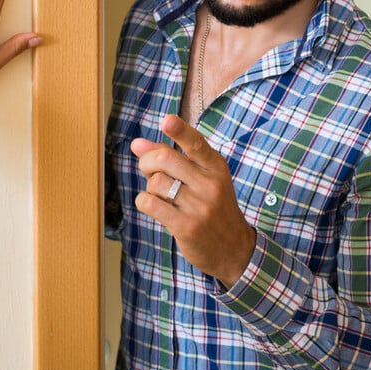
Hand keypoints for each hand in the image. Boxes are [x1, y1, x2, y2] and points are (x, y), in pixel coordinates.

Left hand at [132, 114, 255, 287]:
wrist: (234, 249)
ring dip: (149, 187)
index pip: (196, 143)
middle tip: (147, 169)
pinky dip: (144, 202)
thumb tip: (137, 144)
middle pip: (165, 158)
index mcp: (216, 166)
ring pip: (155, 182)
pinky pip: (150, 204)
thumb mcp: (203, 179)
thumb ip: (172, 158)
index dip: (180, 130)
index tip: (166, 121)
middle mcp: (210, 184)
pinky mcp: (187, 227)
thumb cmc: (212, 207)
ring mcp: (200, 206)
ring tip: (161, 196)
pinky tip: (154, 206)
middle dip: (146, 161)